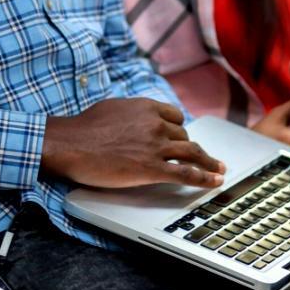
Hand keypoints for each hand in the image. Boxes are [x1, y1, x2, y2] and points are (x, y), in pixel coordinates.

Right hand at [42, 98, 225, 188]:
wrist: (70, 144)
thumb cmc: (84, 128)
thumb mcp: (112, 108)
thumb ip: (131, 113)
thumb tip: (135, 119)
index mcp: (146, 107)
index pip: (175, 117)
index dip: (180, 130)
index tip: (184, 138)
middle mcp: (155, 124)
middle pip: (184, 138)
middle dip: (192, 150)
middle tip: (203, 159)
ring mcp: (155, 146)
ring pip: (192, 154)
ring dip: (209, 163)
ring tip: (219, 170)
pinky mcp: (151, 169)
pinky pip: (186, 173)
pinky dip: (205, 178)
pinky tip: (214, 182)